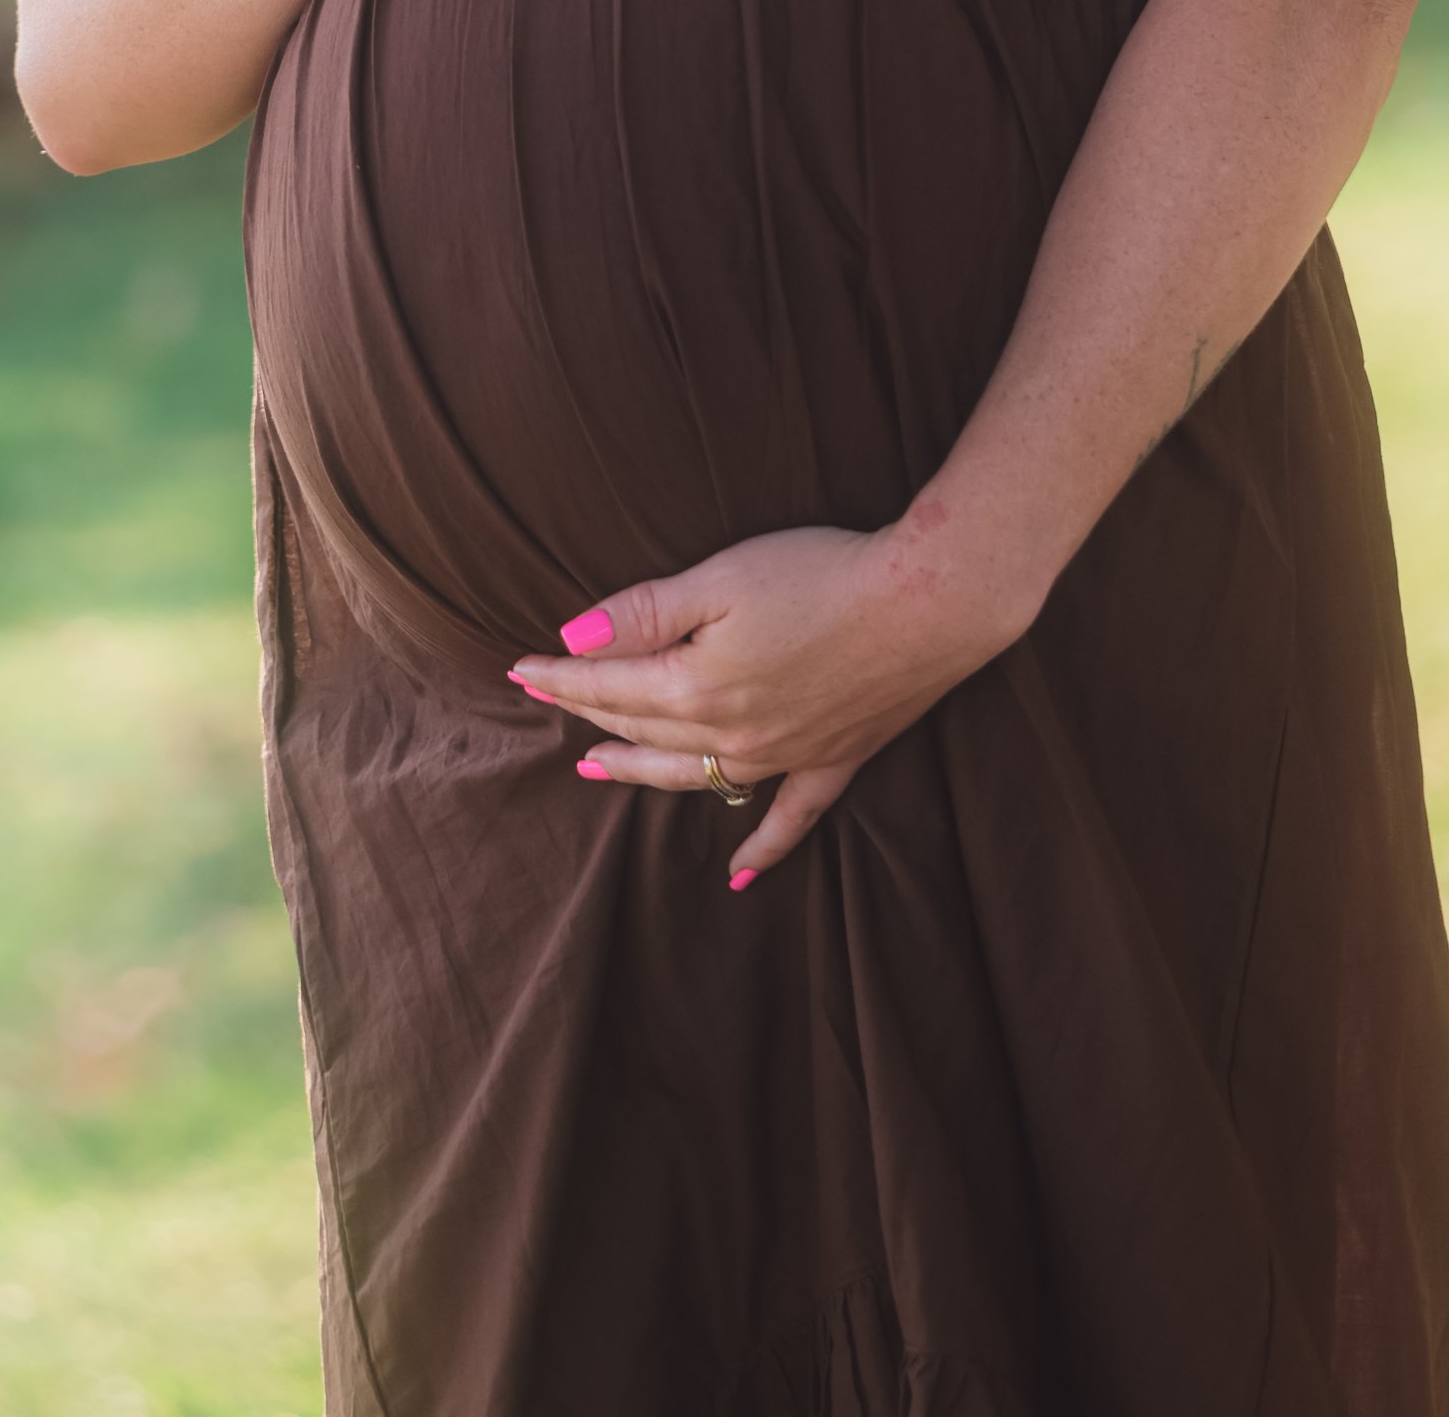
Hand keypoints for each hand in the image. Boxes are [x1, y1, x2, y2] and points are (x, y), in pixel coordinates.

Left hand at [505, 519, 1022, 881]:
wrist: (928, 602)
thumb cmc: (820, 575)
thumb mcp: (719, 579)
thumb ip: (642, 614)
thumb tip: (570, 642)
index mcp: (696, 685)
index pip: (609, 684)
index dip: (560, 675)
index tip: (519, 667)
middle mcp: (732, 734)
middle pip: (643, 727)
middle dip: (589, 712)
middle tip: (548, 702)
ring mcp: (784, 756)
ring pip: (695, 776)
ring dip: (642, 772)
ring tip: (599, 769)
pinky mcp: (835, 760)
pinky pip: (789, 819)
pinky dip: (762, 846)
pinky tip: (738, 873)